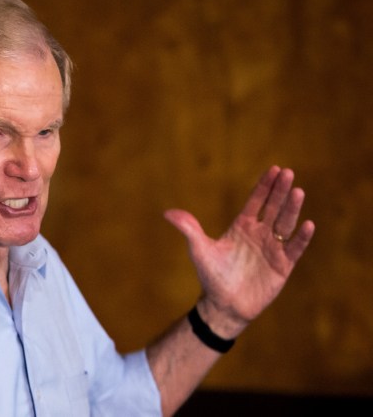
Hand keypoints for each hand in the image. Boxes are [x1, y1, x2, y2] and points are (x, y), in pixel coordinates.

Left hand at [164, 166, 314, 336]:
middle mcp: (259, 234)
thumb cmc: (212, 276)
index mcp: (241, 226)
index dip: (264, 186)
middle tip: (288, 172)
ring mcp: (272, 249)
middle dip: (280, 191)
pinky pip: (294, 248)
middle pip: (273, 207)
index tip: (274, 169)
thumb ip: (188, 229)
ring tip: (297, 191)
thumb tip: (167, 213)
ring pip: (285, 224)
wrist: (223, 305)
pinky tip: (307, 224)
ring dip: (291, 208)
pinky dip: (301, 237)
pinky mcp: (283, 266)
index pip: (256, 201)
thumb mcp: (199, 249)